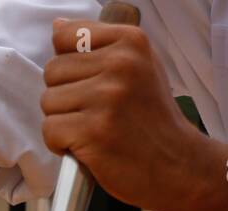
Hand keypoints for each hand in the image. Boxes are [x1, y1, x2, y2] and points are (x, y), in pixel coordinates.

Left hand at [41, 18, 206, 210]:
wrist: (179, 166)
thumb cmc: (154, 121)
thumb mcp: (139, 69)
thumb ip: (99, 47)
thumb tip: (57, 28)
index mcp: (130, 42)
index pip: (67, 36)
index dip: (69, 66)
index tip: (91, 85)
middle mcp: (119, 64)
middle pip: (53, 71)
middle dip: (65, 97)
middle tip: (95, 115)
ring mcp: (106, 97)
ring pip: (48, 102)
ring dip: (63, 123)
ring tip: (94, 132)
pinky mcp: (93, 131)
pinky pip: (50, 130)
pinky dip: (61, 145)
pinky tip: (88, 148)